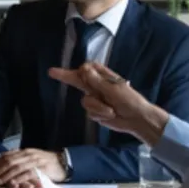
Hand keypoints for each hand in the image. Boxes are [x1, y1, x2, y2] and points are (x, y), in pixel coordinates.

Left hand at [0, 149, 62, 186]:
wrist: (62, 162)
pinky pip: (28, 173)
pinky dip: (19, 178)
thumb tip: (4, 161)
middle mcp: (28, 154)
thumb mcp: (30, 158)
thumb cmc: (45, 162)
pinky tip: (13, 182)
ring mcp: (35, 160)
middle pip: (9, 161)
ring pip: (17, 167)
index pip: (6, 156)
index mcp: (24, 151)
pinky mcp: (41, 168)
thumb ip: (19, 159)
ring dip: (6, 175)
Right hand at [48, 62, 168, 144]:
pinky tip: (109, 115)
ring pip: (85, 101)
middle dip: (65, 77)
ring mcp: (95, 98)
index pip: (86, 69)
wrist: (137, 119)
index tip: (72, 71)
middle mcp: (96, 85)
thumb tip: (83, 68)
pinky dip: (99, 114)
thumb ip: (96, 81)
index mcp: (103, 76)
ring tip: (111, 110)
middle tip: (51, 72)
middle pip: (77, 80)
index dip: (80, 71)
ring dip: (98, 107)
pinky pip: (89, 112)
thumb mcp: (113, 89)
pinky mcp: (95, 111)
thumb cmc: (129, 100)